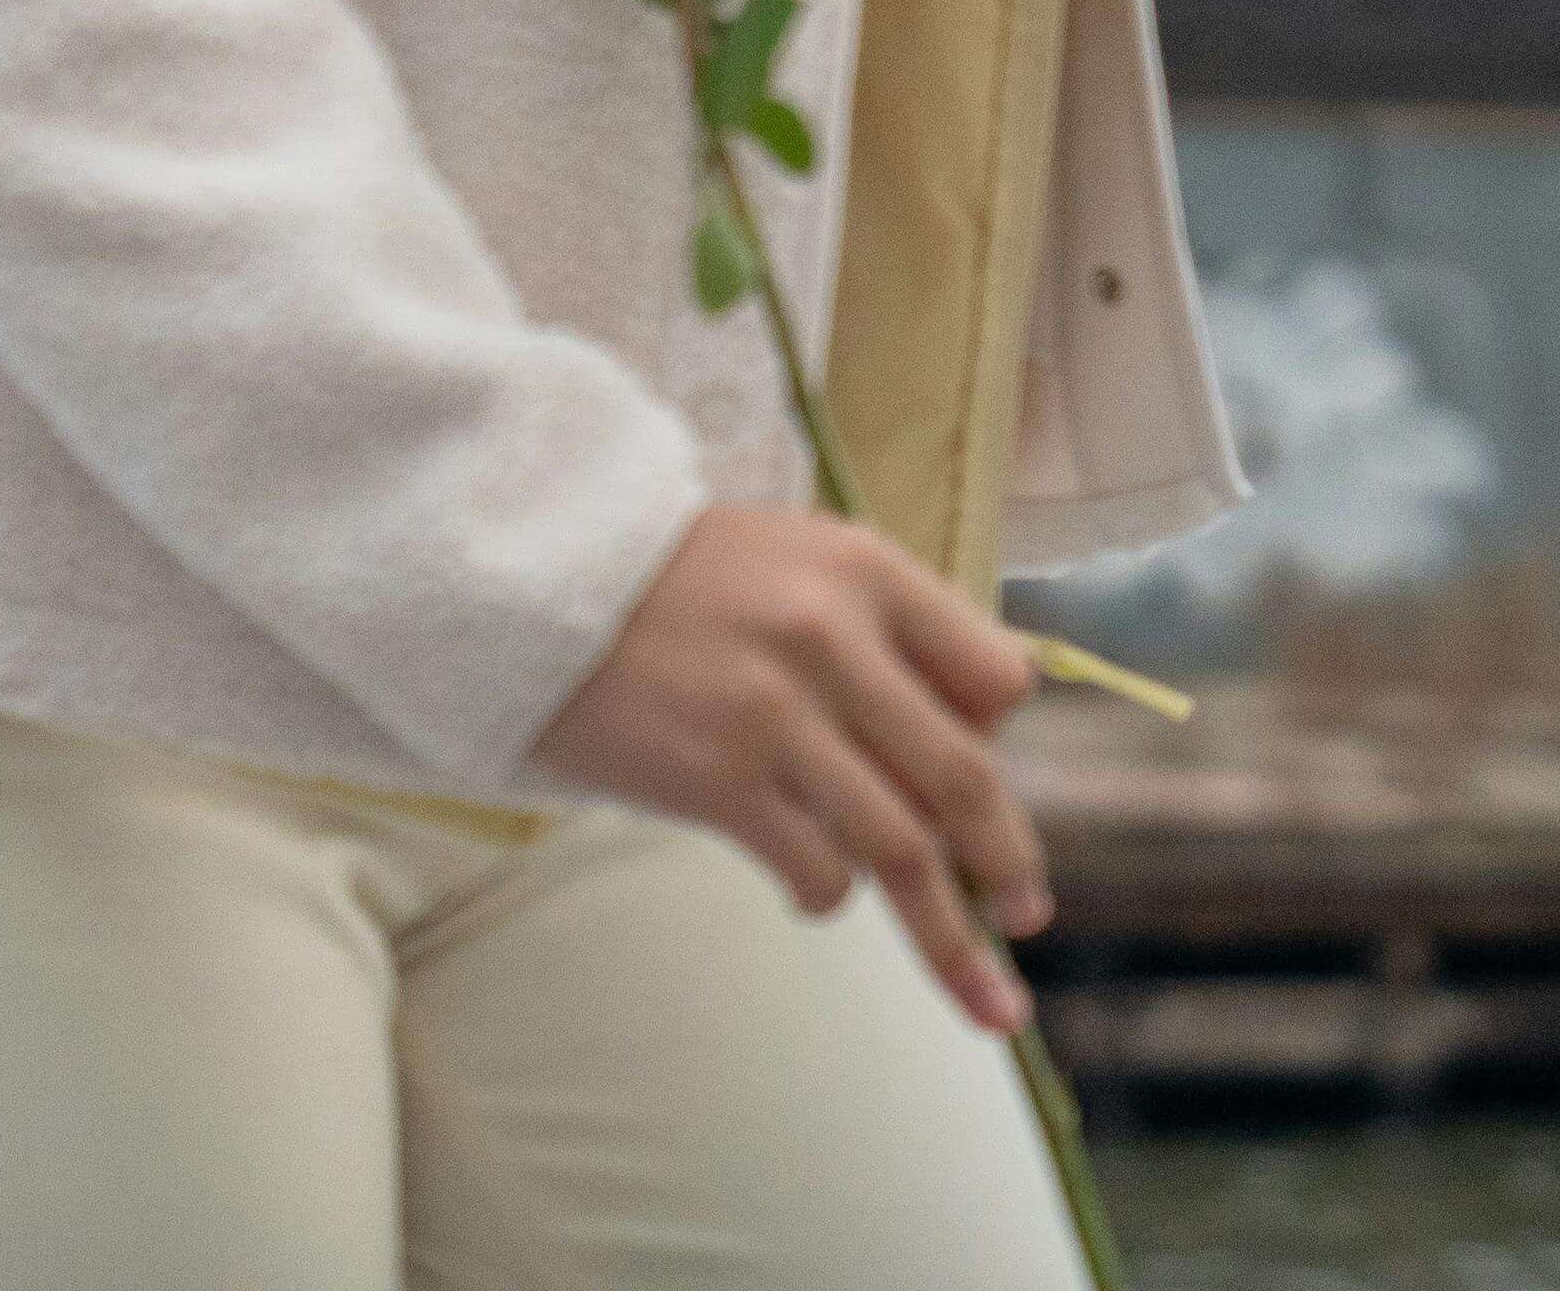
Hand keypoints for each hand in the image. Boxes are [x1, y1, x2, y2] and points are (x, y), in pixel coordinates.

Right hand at [534, 505, 1050, 1032]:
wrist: (528, 582)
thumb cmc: (674, 580)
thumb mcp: (793, 558)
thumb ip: (882, 625)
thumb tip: (975, 738)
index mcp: (863, 571)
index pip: (996, 675)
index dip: (996, 730)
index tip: (980, 762)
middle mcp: (831, 638)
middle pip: (965, 778)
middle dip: (1010, 864)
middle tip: (1031, 917)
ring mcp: (775, 714)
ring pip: (905, 850)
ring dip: (954, 939)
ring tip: (991, 1001)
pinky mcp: (718, 779)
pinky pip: (818, 870)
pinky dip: (827, 896)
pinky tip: (809, 889)